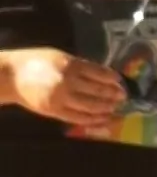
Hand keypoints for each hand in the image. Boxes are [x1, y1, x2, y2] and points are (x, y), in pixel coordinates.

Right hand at [3, 48, 124, 125]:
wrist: (11, 77)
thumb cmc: (37, 62)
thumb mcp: (62, 57)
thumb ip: (81, 66)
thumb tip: (102, 75)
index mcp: (71, 65)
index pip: (99, 73)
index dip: (113, 79)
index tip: (121, 82)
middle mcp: (68, 82)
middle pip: (97, 90)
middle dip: (113, 94)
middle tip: (124, 96)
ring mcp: (61, 98)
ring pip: (90, 106)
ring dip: (106, 107)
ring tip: (116, 107)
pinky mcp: (53, 111)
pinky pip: (77, 117)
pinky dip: (92, 119)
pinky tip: (103, 118)